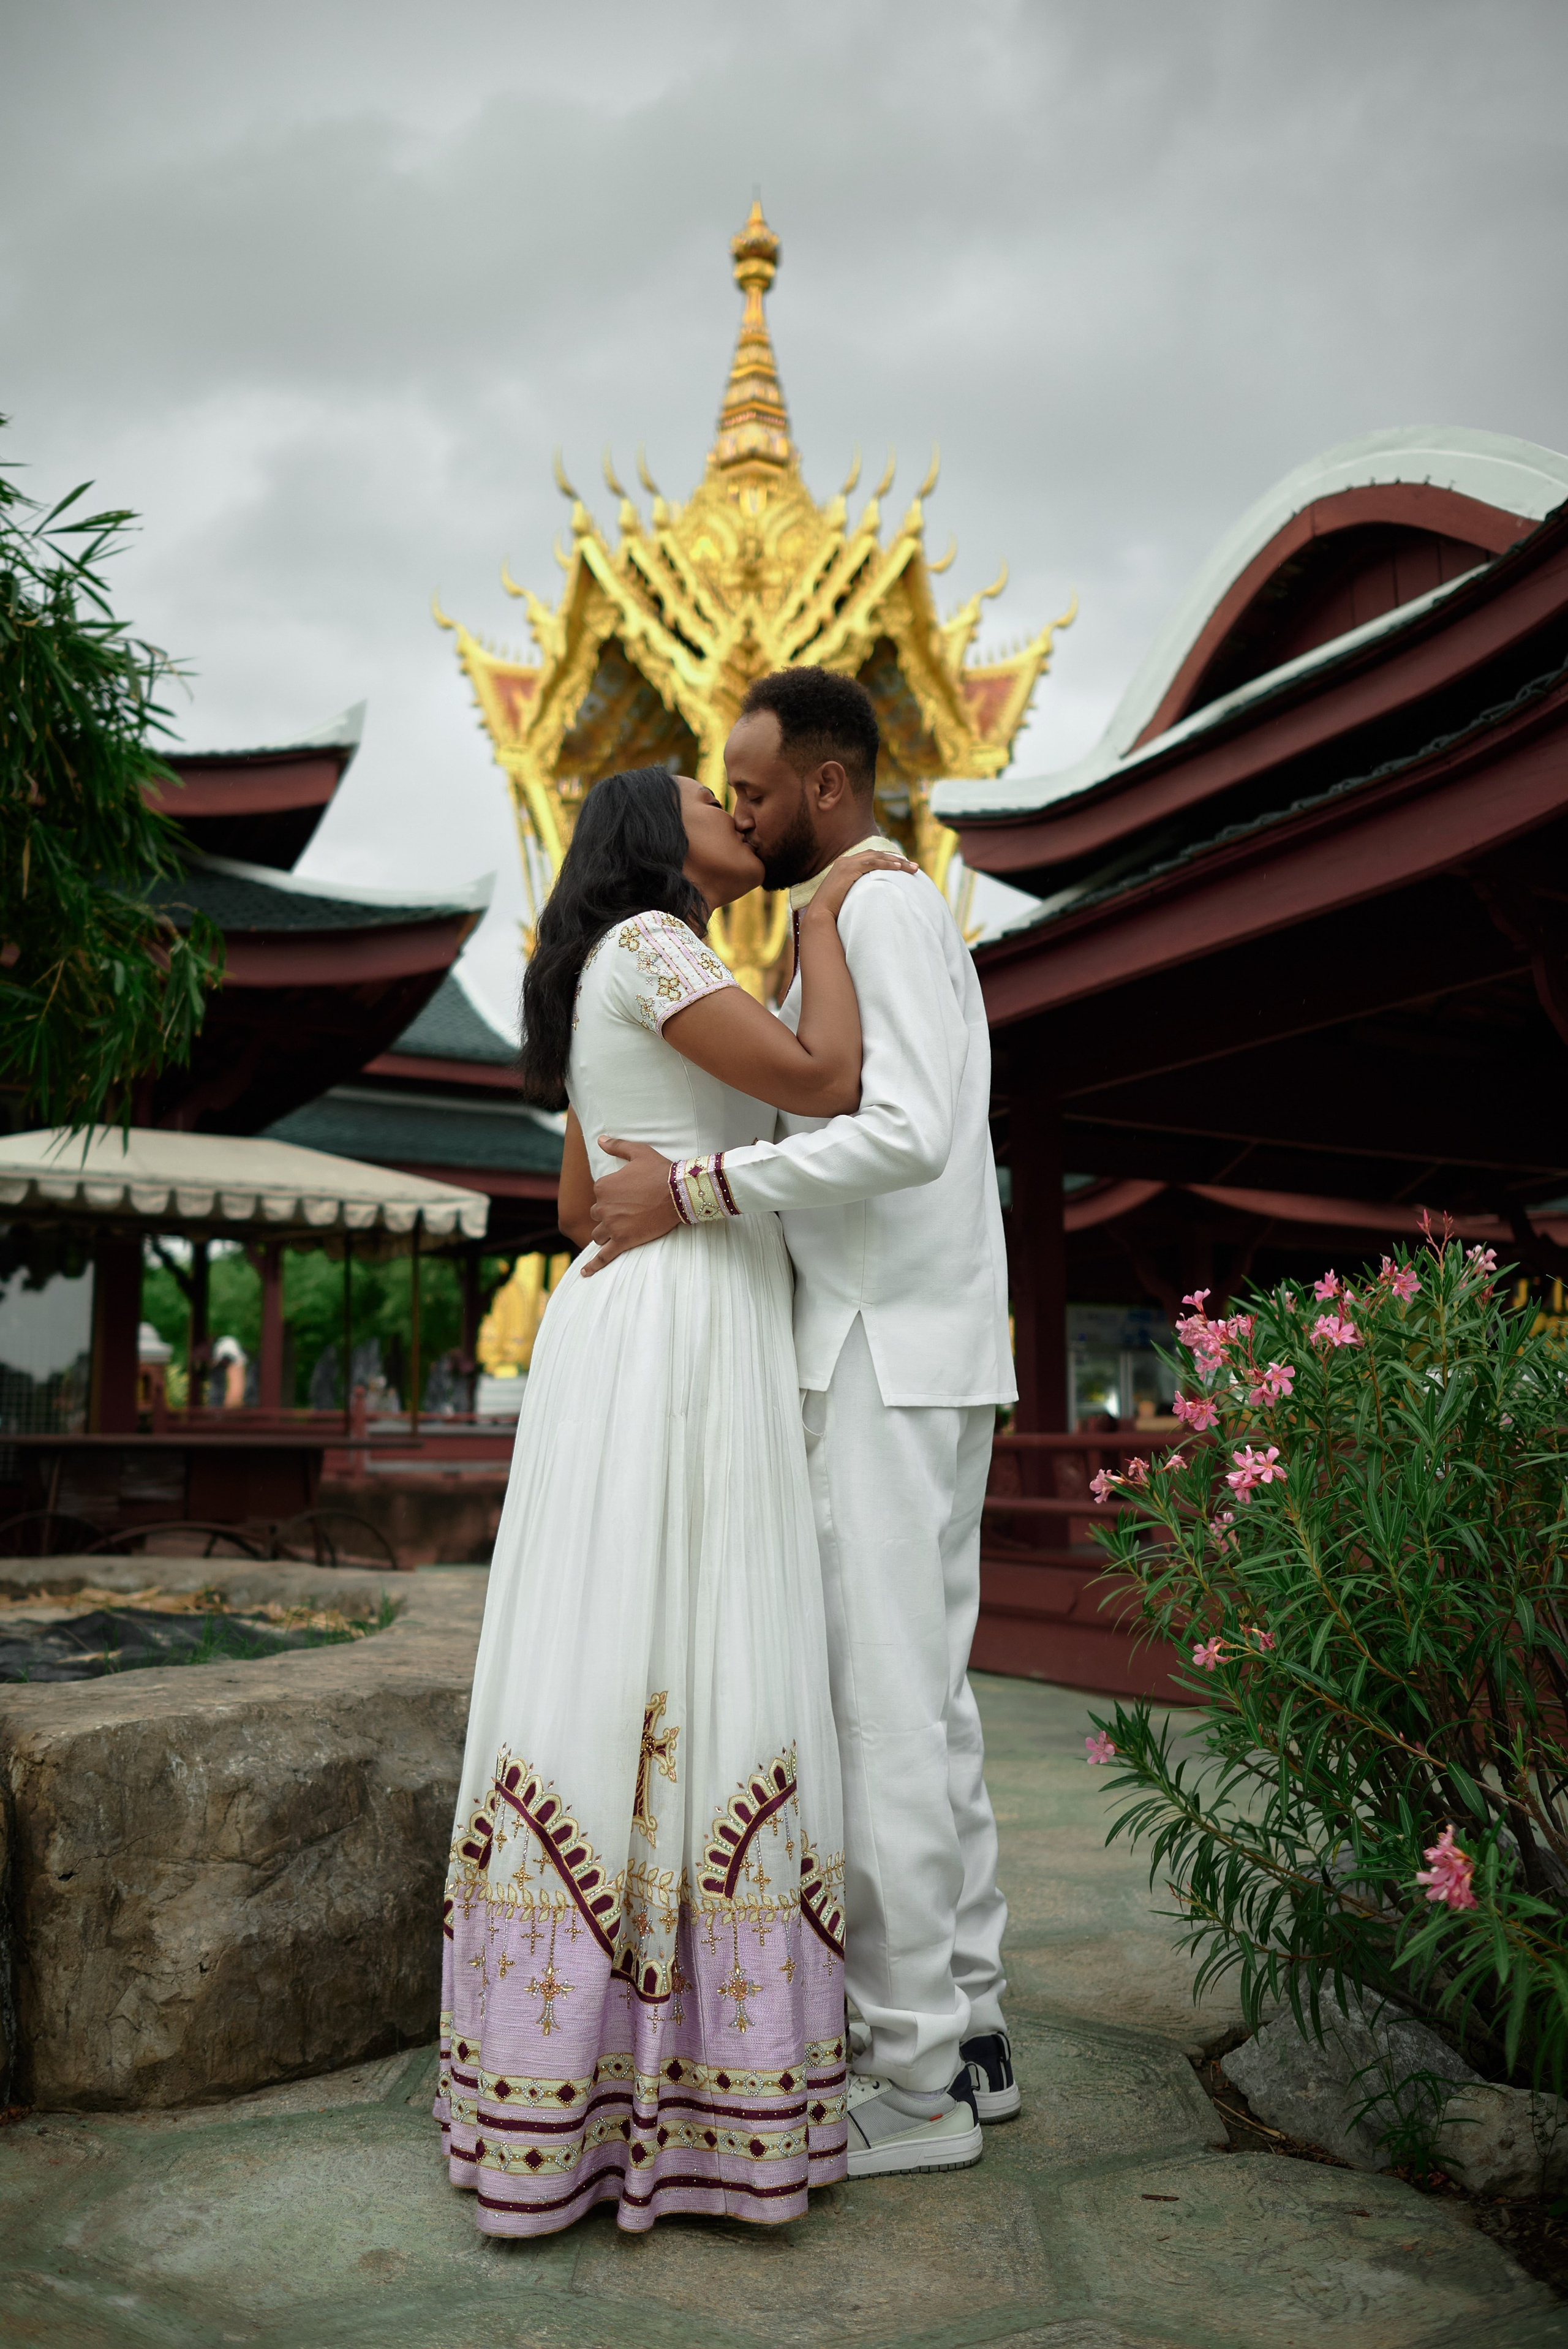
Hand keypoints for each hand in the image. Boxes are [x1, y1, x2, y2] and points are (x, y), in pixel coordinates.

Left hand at [582, 1137, 678, 1274]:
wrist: (680, 1193)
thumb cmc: (660, 1170)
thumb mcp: (638, 1152)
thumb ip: (617, 1146)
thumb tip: (600, 1140)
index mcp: (602, 1186)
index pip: (599, 1195)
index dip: (613, 1196)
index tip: (630, 1194)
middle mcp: (602, 1207)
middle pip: (597, 1215)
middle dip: (609, 1214)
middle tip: (630, 1211)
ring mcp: (612, 1226)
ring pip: (598, 1234)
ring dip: (606, 1232)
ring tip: (621, 1230)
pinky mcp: (623, 1241)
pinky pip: (603, 1256)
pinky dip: (593, 1266)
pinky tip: (584, 1273)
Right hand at [808, 849, 918, 923]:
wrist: (819, 915)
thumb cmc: (833, 912)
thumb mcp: (849, 898)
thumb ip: (859, 892)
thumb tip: (874, 900)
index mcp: (844, 866)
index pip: (871, 858)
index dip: (889, 861)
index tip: (904, 867)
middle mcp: (844, 861)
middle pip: (877, 855)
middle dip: (897, 859)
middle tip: (914, 867)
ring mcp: (845, 863)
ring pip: (877, 857)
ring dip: (897, 861)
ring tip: (913, 868)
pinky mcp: (847, 869)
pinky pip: (871, 863)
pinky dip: (886, 864)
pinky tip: (899, 867)